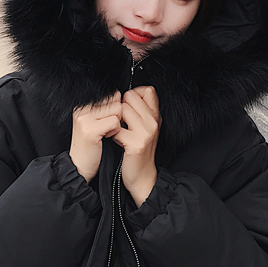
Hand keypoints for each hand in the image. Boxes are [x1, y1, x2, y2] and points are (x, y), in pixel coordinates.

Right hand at [69, 92, 121, 182]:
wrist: (79, 166)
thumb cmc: (90, 146)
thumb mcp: (95, 122)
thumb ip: (104, 108)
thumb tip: (120, 95)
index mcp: (83, 105)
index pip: (111, 94)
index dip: (116, 108)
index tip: (108, 121)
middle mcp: (82, 108)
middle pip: (116, 100)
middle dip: (117, 115)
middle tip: (107, 129)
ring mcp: (85, 118)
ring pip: (118, 109)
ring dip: (117, 123)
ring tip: (105, 133)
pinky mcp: (91, 130)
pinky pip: (116, 122)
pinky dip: (116, 132)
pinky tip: (105, 137)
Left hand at [112, 86, 160, 206]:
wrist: (143, 177)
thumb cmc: (139, 152)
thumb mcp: (145, 129)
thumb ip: (141, 112)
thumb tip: (127, 94)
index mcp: (155, 116)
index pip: (147, 90)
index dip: (133, 94)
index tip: (127, 105)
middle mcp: (153, 122)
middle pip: (130, 96)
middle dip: (120, 106)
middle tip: (120, 121)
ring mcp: (146, 132)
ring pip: (122, 109)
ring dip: (115, 119)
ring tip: (117, 131)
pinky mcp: (136, 143)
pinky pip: (116, 128)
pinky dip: (112, 134)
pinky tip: (116, 141)